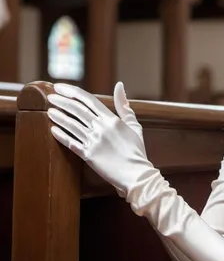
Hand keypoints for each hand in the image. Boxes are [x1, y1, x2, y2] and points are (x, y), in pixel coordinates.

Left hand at [48, 82, 152, 196]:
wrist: (136, 174)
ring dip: (59, 117)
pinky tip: (53, 129)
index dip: (72, 92)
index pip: (89, 100)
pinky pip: (71, 143)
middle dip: (62, 101)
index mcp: (112, 120)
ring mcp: (94, 142)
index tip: (60, 87)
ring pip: (71, 125)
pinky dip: (61, 135)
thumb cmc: (136, 150)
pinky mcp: (88, 155)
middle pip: (77, 110)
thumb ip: (124, 106)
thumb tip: (119, 86)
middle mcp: (101, 128)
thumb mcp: (134, 125)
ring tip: (50, 111)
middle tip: (51, 97)